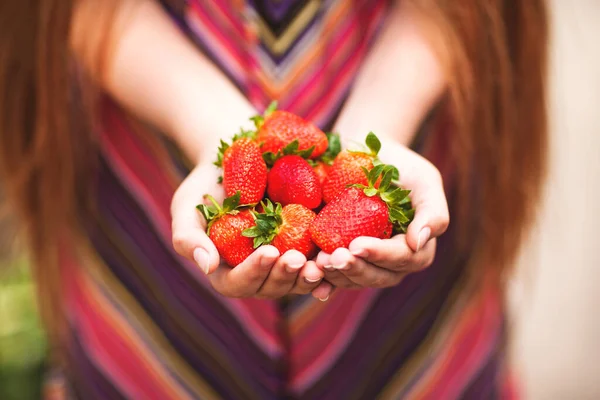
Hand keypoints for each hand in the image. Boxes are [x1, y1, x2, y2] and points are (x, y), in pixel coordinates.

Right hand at [171, 163, 329, 298]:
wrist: (237, 158)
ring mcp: (282, 260)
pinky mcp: (304, 246)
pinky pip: (317, 263)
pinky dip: (328, 266)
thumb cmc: (206, 184)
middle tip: (298, 259)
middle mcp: (256, 271)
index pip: (237, 283)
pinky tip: (338, 259)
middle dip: (285, 276)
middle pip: (271, 287)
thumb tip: (207, 266)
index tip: (268, 251)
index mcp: (226, 269)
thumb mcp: (187, 206)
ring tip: (320, 265)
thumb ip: (188, 238)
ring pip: (296, 281)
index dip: (254, 272)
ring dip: (309, 277)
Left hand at [315, 140, 448, 289]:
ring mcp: (366, 263)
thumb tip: (418, 242)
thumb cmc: (399, 166)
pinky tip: (311, 278)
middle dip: (355, 268)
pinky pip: (334, 277)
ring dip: (336, 275)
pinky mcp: (342, 258)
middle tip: (332, 258)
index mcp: (415, 247)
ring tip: (318, 262)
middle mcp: (392, 262)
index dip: (380, 254)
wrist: (364, 153)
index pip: (402, 258)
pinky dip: (323, 281)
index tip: (356, 244)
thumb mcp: (423, 180)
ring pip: (354, 280)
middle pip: (378, 276)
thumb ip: (432, 212)